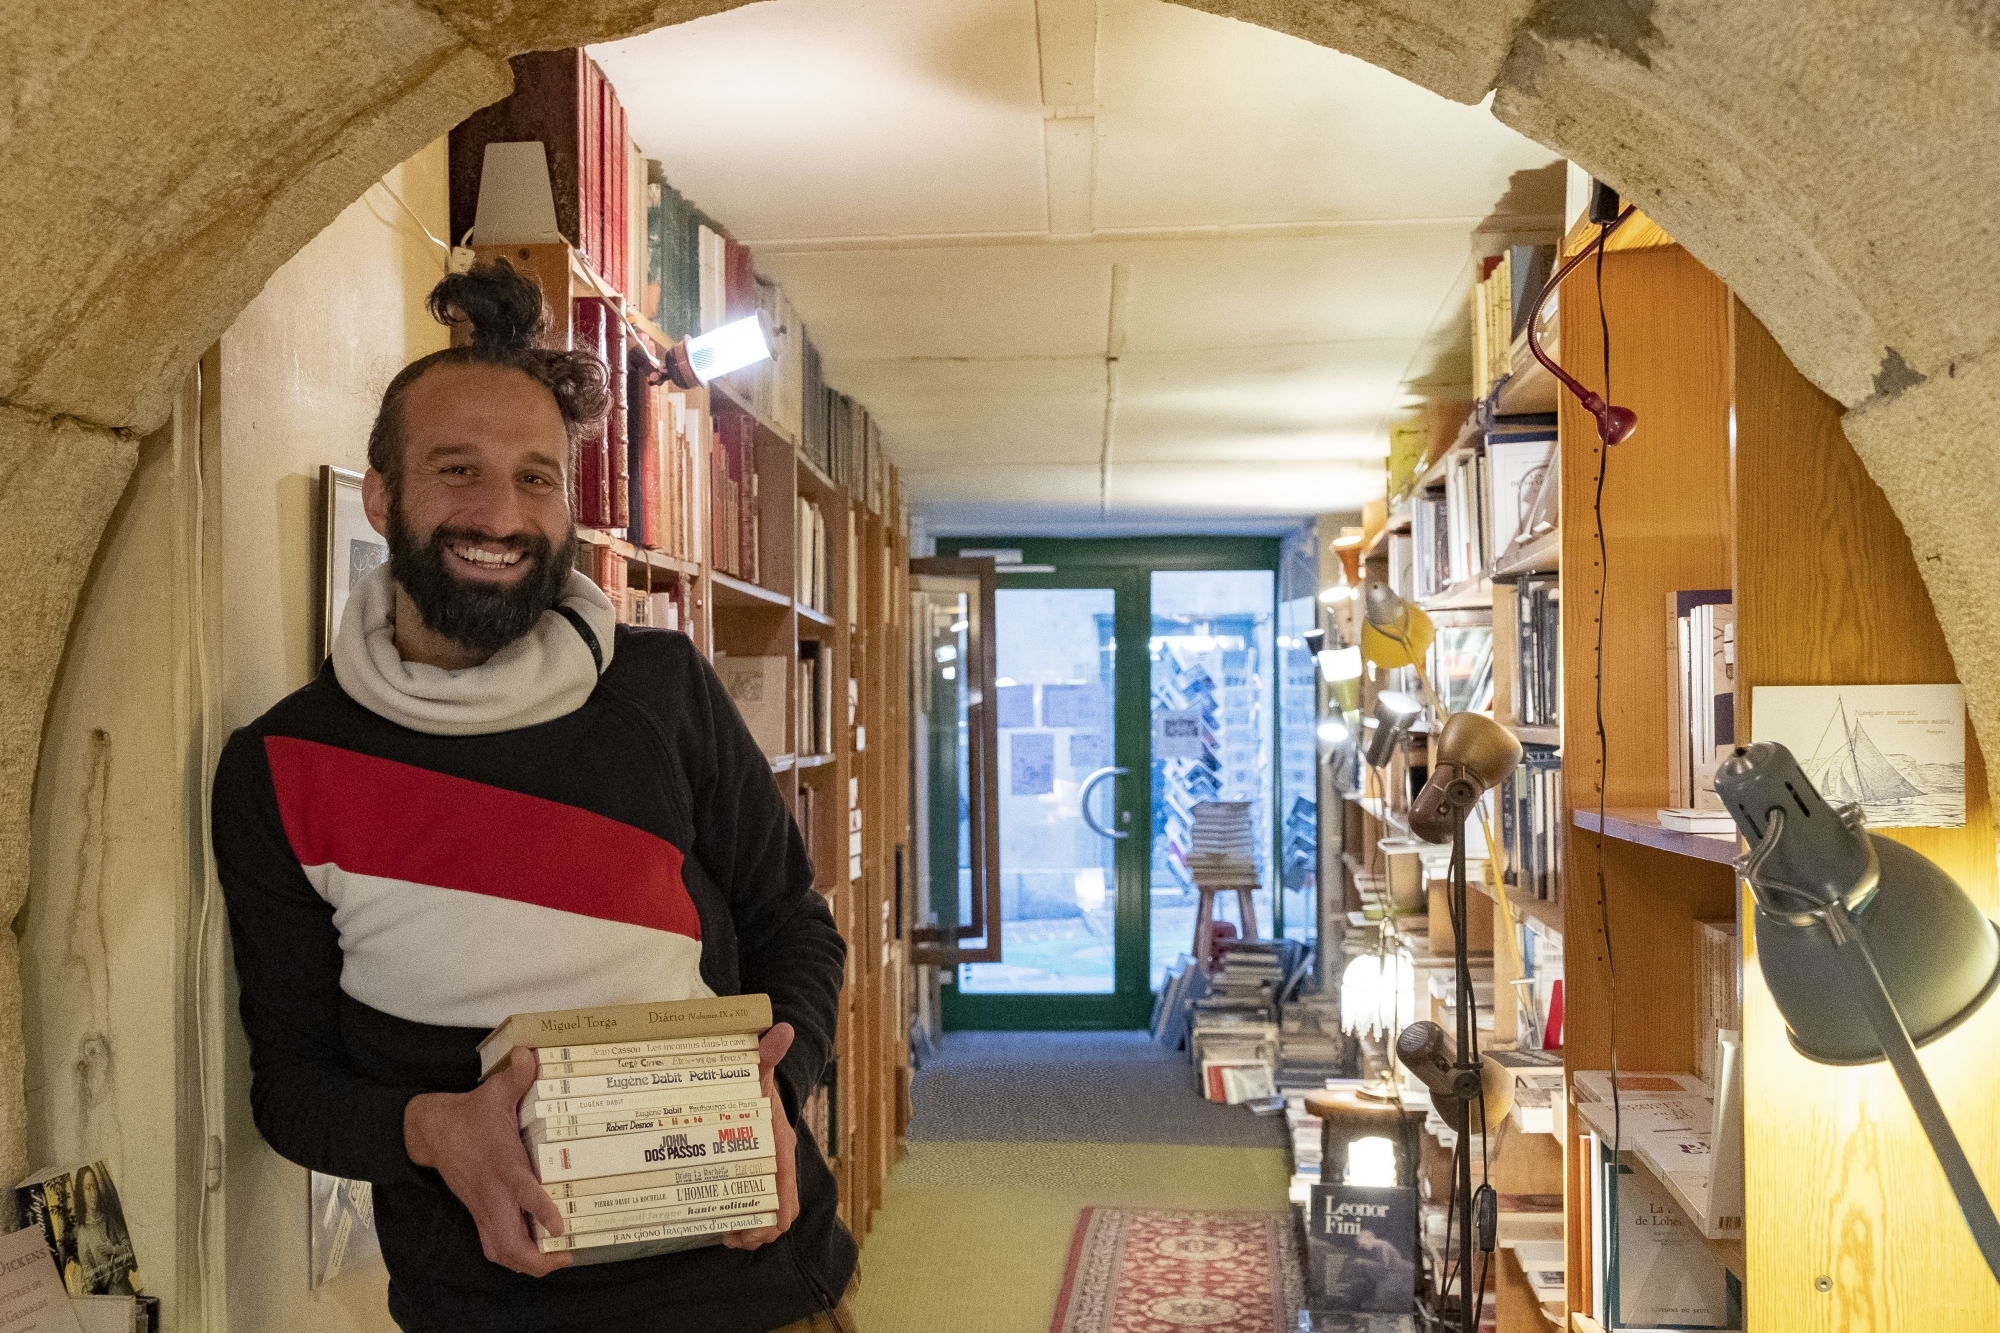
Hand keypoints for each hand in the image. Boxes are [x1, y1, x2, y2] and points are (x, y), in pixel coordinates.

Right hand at [405, 1046, 571, 1276]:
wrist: (430, 1132)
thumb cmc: (470, 1114)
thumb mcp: (494, 1092)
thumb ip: (517, 1077)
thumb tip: (529, 1055)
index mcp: (501, 1164)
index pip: (522, 1192)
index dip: (540, 1210)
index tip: (560, 1226)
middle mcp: (492, 1193)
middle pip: (508, 1241)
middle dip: (536, 1258)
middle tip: (567, 1256)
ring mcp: (482, 1207)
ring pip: (499, 1250)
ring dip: (526, 1263)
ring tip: (555, 1262)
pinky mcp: (477, 1213)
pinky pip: (492, 1245)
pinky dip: (512, 1256)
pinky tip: (535, 1256)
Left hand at [721, 1022, 800, 1250]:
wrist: (758, 1080)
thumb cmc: (756, 1081)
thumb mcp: (758, 1069)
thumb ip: (766, 1053)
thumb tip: (780, 1030)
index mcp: (781, 1146)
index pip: (787, 1193)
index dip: (773, 1218)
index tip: (751, 1231)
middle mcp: (778, 1165)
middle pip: (779, 1214)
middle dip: (756, 1232)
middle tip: (727, 1235)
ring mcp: (766, 1172)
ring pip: (766, 1214)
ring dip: (747, 1230)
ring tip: (722, 1233)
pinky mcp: (751, 1173)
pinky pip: (753, 1205)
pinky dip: (739, 1218)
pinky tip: (717, 1220)